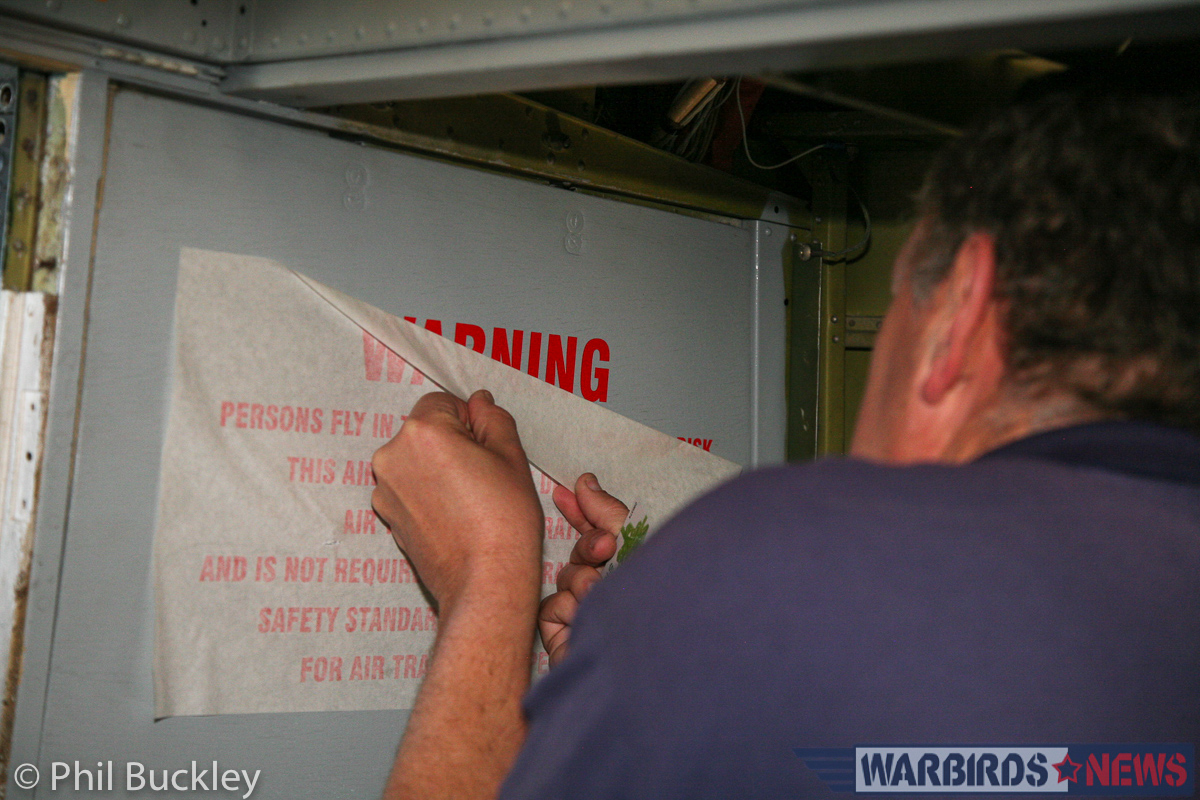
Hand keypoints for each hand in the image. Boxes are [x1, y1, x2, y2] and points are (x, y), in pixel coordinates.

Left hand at [371, 390, 542, 608]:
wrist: (486, 581)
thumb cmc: (504, 520)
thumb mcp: (511, 457)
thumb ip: (492, 419)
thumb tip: (480, 402)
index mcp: (422, 431)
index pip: (443, 402)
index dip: (470, 422)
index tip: (487, 449)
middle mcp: (392, 455)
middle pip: (424, 430)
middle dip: (450, 443)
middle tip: (482, 476)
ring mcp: (384, 489)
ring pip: (415, 460)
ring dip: (436, 468)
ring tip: (467, 500)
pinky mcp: (386, 516)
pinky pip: (408, 488)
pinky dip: (426, 493)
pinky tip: (452, 515)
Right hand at [538, 474, 628, 666]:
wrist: (645, 646)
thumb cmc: (651, 593)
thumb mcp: (632, 540)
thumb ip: (605, 510)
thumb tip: (584, 480)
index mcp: (630, 571)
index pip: (597, 536)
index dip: (581, 513)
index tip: (564, 492)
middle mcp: (608, 592)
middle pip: (580, 554)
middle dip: (589, 546)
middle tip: (606, 547)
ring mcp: (586, 616)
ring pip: (565, 578)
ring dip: (581, 580)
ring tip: (600, 592)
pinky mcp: (565, 638)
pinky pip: (551, 607)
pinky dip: (566, 607)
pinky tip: (584, 617)